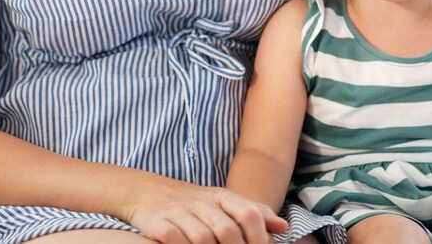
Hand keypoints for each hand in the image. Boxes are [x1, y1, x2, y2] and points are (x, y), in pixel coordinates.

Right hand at [128, 179, 287, 243]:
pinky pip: (175, 239)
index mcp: (222, 197)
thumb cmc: (193, 204)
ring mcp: (180, 212)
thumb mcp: (223, 202)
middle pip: (228, 230)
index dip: (259, 237)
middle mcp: (202, 202)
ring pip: (203, 238)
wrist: (148, 191)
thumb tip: (283, 227)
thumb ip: (253, 213)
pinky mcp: (159, 224)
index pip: (249, 213)